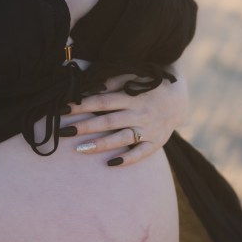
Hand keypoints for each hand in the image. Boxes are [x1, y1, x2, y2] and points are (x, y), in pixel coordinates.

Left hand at [63, 66, 188, 165]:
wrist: (179, 100)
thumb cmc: (148, 86)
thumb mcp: (133, 77)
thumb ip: (112, 81)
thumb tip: (89, 85)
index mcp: (132, 96)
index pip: (102, 102)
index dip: (82, 105)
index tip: (63, 109)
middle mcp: (140, 113)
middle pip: (108, 121)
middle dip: (85, 126)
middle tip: (64, 132)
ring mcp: (149, 130)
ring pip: (122, 139)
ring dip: (101, 144)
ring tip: (79, 149)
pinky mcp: (156, 143)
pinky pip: (142, 154)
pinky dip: (128, 159)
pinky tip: (111, 163)